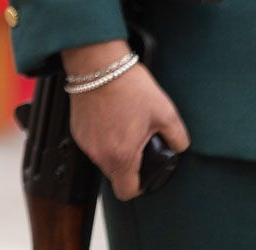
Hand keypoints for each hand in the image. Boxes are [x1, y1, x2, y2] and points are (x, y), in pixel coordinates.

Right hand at [63, 41, 189, 200]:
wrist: (98, 63)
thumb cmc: (128, 86)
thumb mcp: (165, 112)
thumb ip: (178, 137)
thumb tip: (179, 146)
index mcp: (121, 156)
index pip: (126, 192)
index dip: (139, 186)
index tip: (145, 174)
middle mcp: (98, 153)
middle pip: (115, 174)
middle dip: (128, 162)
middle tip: (139, 140)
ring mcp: (85, 141)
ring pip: (103, 157)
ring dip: (114, 148)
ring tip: (125, 124)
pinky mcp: (76, 128)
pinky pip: (92, 142)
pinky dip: (102, 135)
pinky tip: (111, 116)